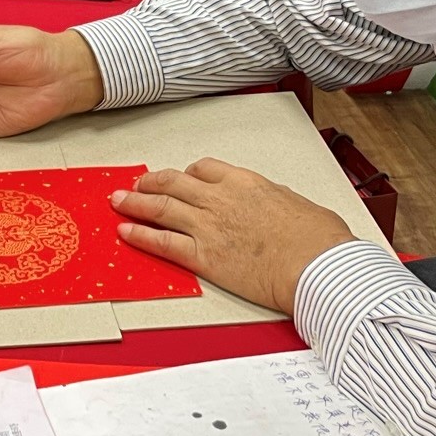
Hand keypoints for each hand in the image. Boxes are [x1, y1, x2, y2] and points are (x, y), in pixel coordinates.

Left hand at [112, 158, 353, 316]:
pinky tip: (125, 232)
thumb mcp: (298, 204)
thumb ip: (277, 199)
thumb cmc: (317, 240)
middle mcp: (220, 199)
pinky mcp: (203, 257)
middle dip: (151, 182)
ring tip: (118, 200)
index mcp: (245, 182)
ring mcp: (208, 227)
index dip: (187, 174)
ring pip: (161, 207)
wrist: (317, 267)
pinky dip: (140, 235)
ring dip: (134, 202)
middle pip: (174, 183)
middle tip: (138, 184)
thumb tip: (275, 201)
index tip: (180, 179)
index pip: (204, 169)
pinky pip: (162, 243)